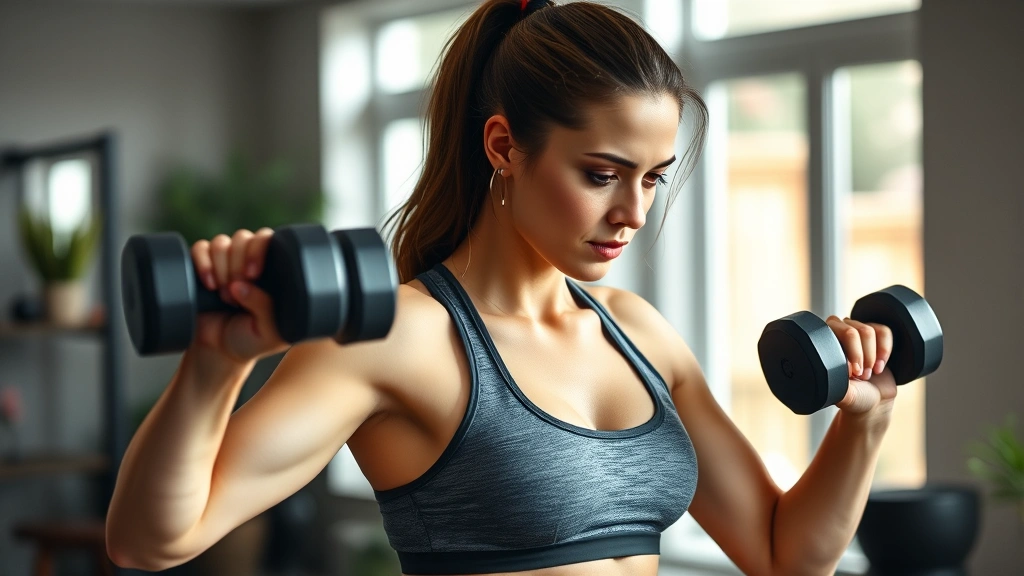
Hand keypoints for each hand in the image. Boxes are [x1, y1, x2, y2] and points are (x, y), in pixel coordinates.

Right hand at [189, 228, 288, 364]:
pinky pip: (200, 248)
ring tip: (224, 296)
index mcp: (272, 271)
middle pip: (244, 238)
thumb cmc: (250, 341)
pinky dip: (202, 263)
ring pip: (222, 242)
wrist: (218, 352)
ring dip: (221, 268)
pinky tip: (208, 284)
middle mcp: (249, 261)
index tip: (253, 274)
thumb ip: (266, 308)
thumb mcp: (269, 332)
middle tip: (234, 293)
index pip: (269, 240)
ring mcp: (225, 262)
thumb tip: (243, 285)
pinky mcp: (202, 266)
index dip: (259, 250)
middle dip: (237, 265)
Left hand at [825, 316, 897, 418]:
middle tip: (861, 375)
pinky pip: (884, 332)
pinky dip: (884, 350)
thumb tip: (834, 367)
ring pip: (870, 330)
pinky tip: (879, 367)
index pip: (835, 333)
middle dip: (862, 355)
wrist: (874, 403)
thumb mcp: (843, 393)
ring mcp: (858, 333)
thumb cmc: (854, 397)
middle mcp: (838, 333)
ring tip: (868, 374)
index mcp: (823, 344)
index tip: (851, 374)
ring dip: (872, 355)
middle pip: (855, 330)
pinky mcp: (876, 336)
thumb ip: (836, 382)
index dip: (849, 353)